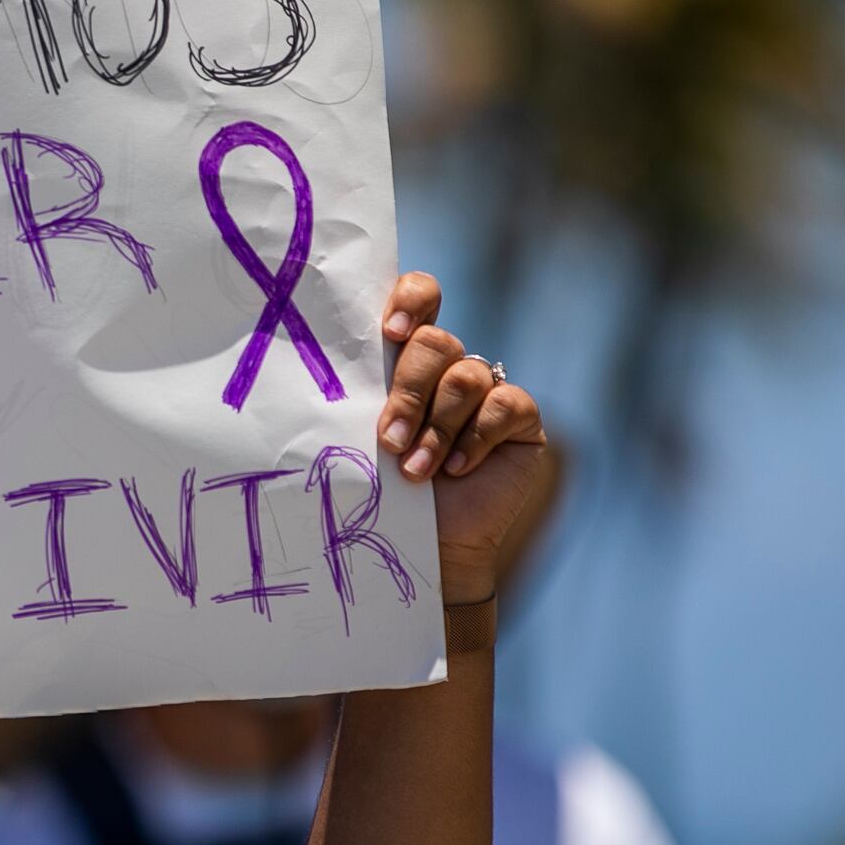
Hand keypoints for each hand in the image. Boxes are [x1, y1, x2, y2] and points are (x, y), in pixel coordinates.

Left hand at [372, 273, 546, 605]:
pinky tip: (457, 468)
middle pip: (436, 342)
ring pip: (465, 376)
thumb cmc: (383, 491)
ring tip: (415, 471)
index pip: (420, 297)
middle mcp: (449, 365)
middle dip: (408, 391)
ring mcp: (488, 389)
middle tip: (388, 439)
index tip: (390, 330)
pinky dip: (475, 437)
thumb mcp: (363, 440)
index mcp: (407, 357)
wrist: (426, 548)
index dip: (411, 299)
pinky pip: (504, 405)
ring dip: (435, 427)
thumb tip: (323, 376)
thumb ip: (359, 399)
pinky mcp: (520, 419)